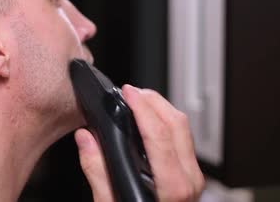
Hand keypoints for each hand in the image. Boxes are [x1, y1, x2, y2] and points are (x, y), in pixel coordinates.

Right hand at [74, 84, 204, 201]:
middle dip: (153, 100)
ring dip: (161, 108)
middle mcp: (189, 181)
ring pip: (184, 129)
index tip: (127, 93)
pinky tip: (148, 122)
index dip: (142, 107)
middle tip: (131, 91)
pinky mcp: (191, 177)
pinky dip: (166, 123)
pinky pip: (183, 139)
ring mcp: (193, 179)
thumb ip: (97, 172)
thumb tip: (86, 139)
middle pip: (177, 123)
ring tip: (138, 101)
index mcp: (171, 188)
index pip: (159, 134)